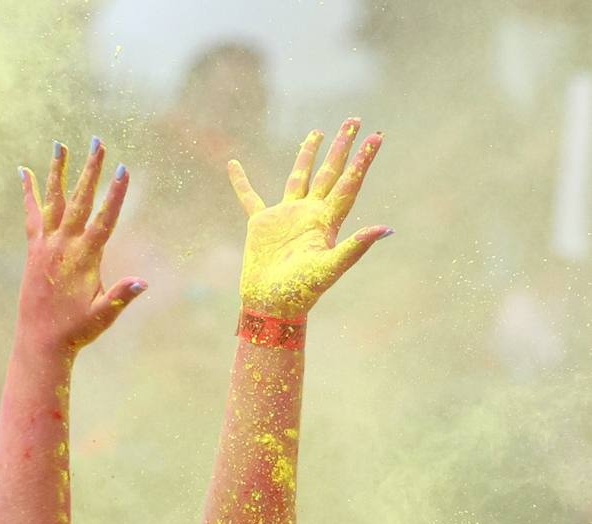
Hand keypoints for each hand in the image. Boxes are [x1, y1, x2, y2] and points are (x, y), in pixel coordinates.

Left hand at [17, 138, 146, 354]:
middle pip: (80, 200)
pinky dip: (29, 193)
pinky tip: (25, 171)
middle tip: (98, 141)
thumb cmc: (76, 331)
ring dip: (58, 171)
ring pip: (54, 201)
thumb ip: (121, 296)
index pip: (104, 219)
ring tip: (60, 144)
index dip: (115, 194)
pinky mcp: (33, 250)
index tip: (124, 168)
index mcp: (84, 259)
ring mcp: (46, 245)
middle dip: (91, 170)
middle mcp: (63, 246)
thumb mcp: (103, 316)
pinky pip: (31, 215)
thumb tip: (143, 282)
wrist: (40, 341)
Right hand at [229, 118, 390, 315]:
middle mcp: (309, 214)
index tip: (376, 136)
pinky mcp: (261, 225)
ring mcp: (285, 217)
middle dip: (342, 147)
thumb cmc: (300, 292)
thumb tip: (386, 230)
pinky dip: (241, 182)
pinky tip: (233, 165)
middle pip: (329, 172)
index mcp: (326, 222)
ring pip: (299, 177)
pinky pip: (250, 198)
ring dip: (308, 154)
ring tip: (317, 132)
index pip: (348, 184)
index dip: (363, 161)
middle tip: (353, 120)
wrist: (271, 307)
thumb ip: (355, 248)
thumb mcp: (329, 269)